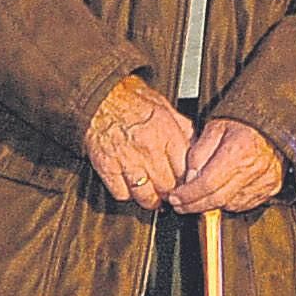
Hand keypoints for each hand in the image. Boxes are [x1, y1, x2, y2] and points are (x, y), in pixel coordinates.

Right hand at [82, 75, 194, 207]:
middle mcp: (149, 150)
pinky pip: (121, 193)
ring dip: (151, 199)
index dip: (187, 181)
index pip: (186, 171)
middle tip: (169, 192)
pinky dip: (126, 194)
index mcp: (167, 135)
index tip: (185, 183)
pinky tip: (130, 187)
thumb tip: (196, 145)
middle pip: (168, 187)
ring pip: (146, 196)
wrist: (100, 96)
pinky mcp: (108, 167)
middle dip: (171, 193)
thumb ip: (182, 129)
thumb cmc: (131, 98)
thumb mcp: (165, 107)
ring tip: (153, 196)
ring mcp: (128, 161)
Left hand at [173, 119, 285, 213]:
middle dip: (195, 205)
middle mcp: (254, 169)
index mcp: (238, 151)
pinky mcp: (271, 188)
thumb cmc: (244, 123)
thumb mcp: (214, 128)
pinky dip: (229, 203)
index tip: (175, 198)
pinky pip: (245, 204)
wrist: (274, 123)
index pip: (208, 183)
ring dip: (212, 205)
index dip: (189, 194)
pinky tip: (220, 194)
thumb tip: (189, 180)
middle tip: (181, 205)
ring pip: (231, 204)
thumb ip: (198, 154)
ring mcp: (265, 181)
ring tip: (199, 197)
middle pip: (218, 199)